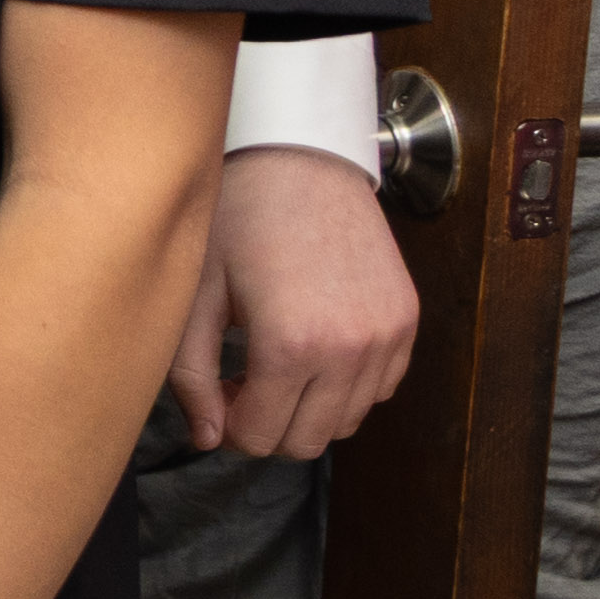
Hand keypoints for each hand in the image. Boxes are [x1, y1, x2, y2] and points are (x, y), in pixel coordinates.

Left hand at [168, 145, 418, 457]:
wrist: (300, 156)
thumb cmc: (239, 217)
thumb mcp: (196, 294)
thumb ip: (192, 377)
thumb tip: (205, 440)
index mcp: (292, 344)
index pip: (260, 438)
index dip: (229, 427)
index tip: (218, 393)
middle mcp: (350, 348)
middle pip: (305, 441)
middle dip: (266, 423)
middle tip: (240, 381)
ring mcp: (387, 336)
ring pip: (345, 421)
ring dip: (307, 408)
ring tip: (275, 361)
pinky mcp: (406, 320)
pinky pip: (380, 389)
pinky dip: (346, 385)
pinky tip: (315, 347)